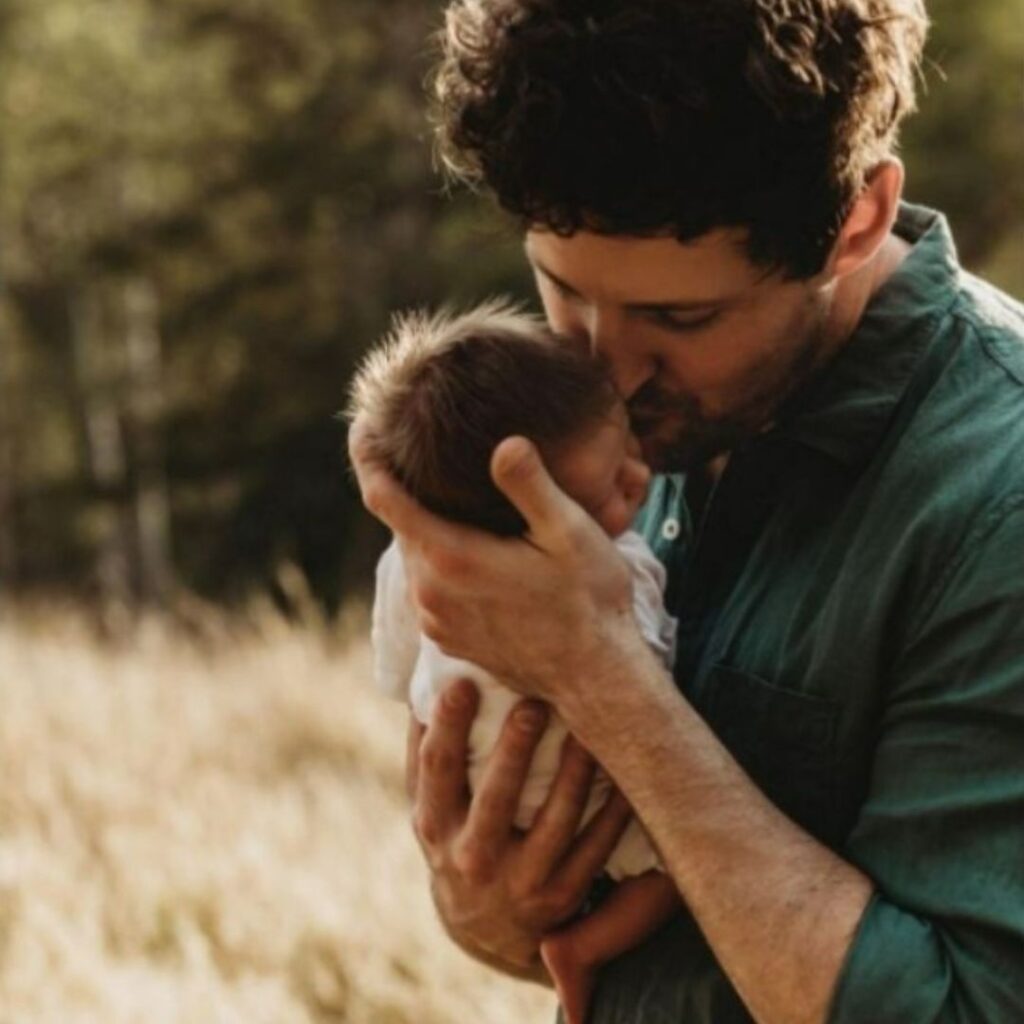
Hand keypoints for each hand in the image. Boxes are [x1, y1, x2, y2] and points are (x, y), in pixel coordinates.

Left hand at [350, 417, 641, 708]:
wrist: (595, 676)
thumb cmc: (589, 599)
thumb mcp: (570, 532)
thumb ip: (531, 486)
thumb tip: (504, 442)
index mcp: (450, 557)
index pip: (382, 496)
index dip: (367, 455)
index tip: (362, 425)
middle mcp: (429, 592)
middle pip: (398, 522)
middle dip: (402, 485)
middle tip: (413, 443)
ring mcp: (435, 619)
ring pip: (416, 553)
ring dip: (425, 523)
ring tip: (445, 489)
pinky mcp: (447, 638)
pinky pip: (429, 584)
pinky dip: (438, 557)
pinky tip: (470, 541)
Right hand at [408, 678, 634, 975]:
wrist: (481, 928)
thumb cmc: (456, 838)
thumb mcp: (431, 806)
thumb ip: (427, 752)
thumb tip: (426, 678)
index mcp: (433, 824)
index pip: (437, 769)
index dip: (448, 726)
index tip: (462, 683)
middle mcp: (471, 858)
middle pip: (496, 798)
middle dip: (515, 749)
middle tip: (534, 703)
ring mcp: (519, 882)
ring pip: (555, 821)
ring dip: (575, 773)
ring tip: (588, 729)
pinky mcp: (560, 896)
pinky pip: (595, 848)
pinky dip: (613, 810)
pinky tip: (626, 774)